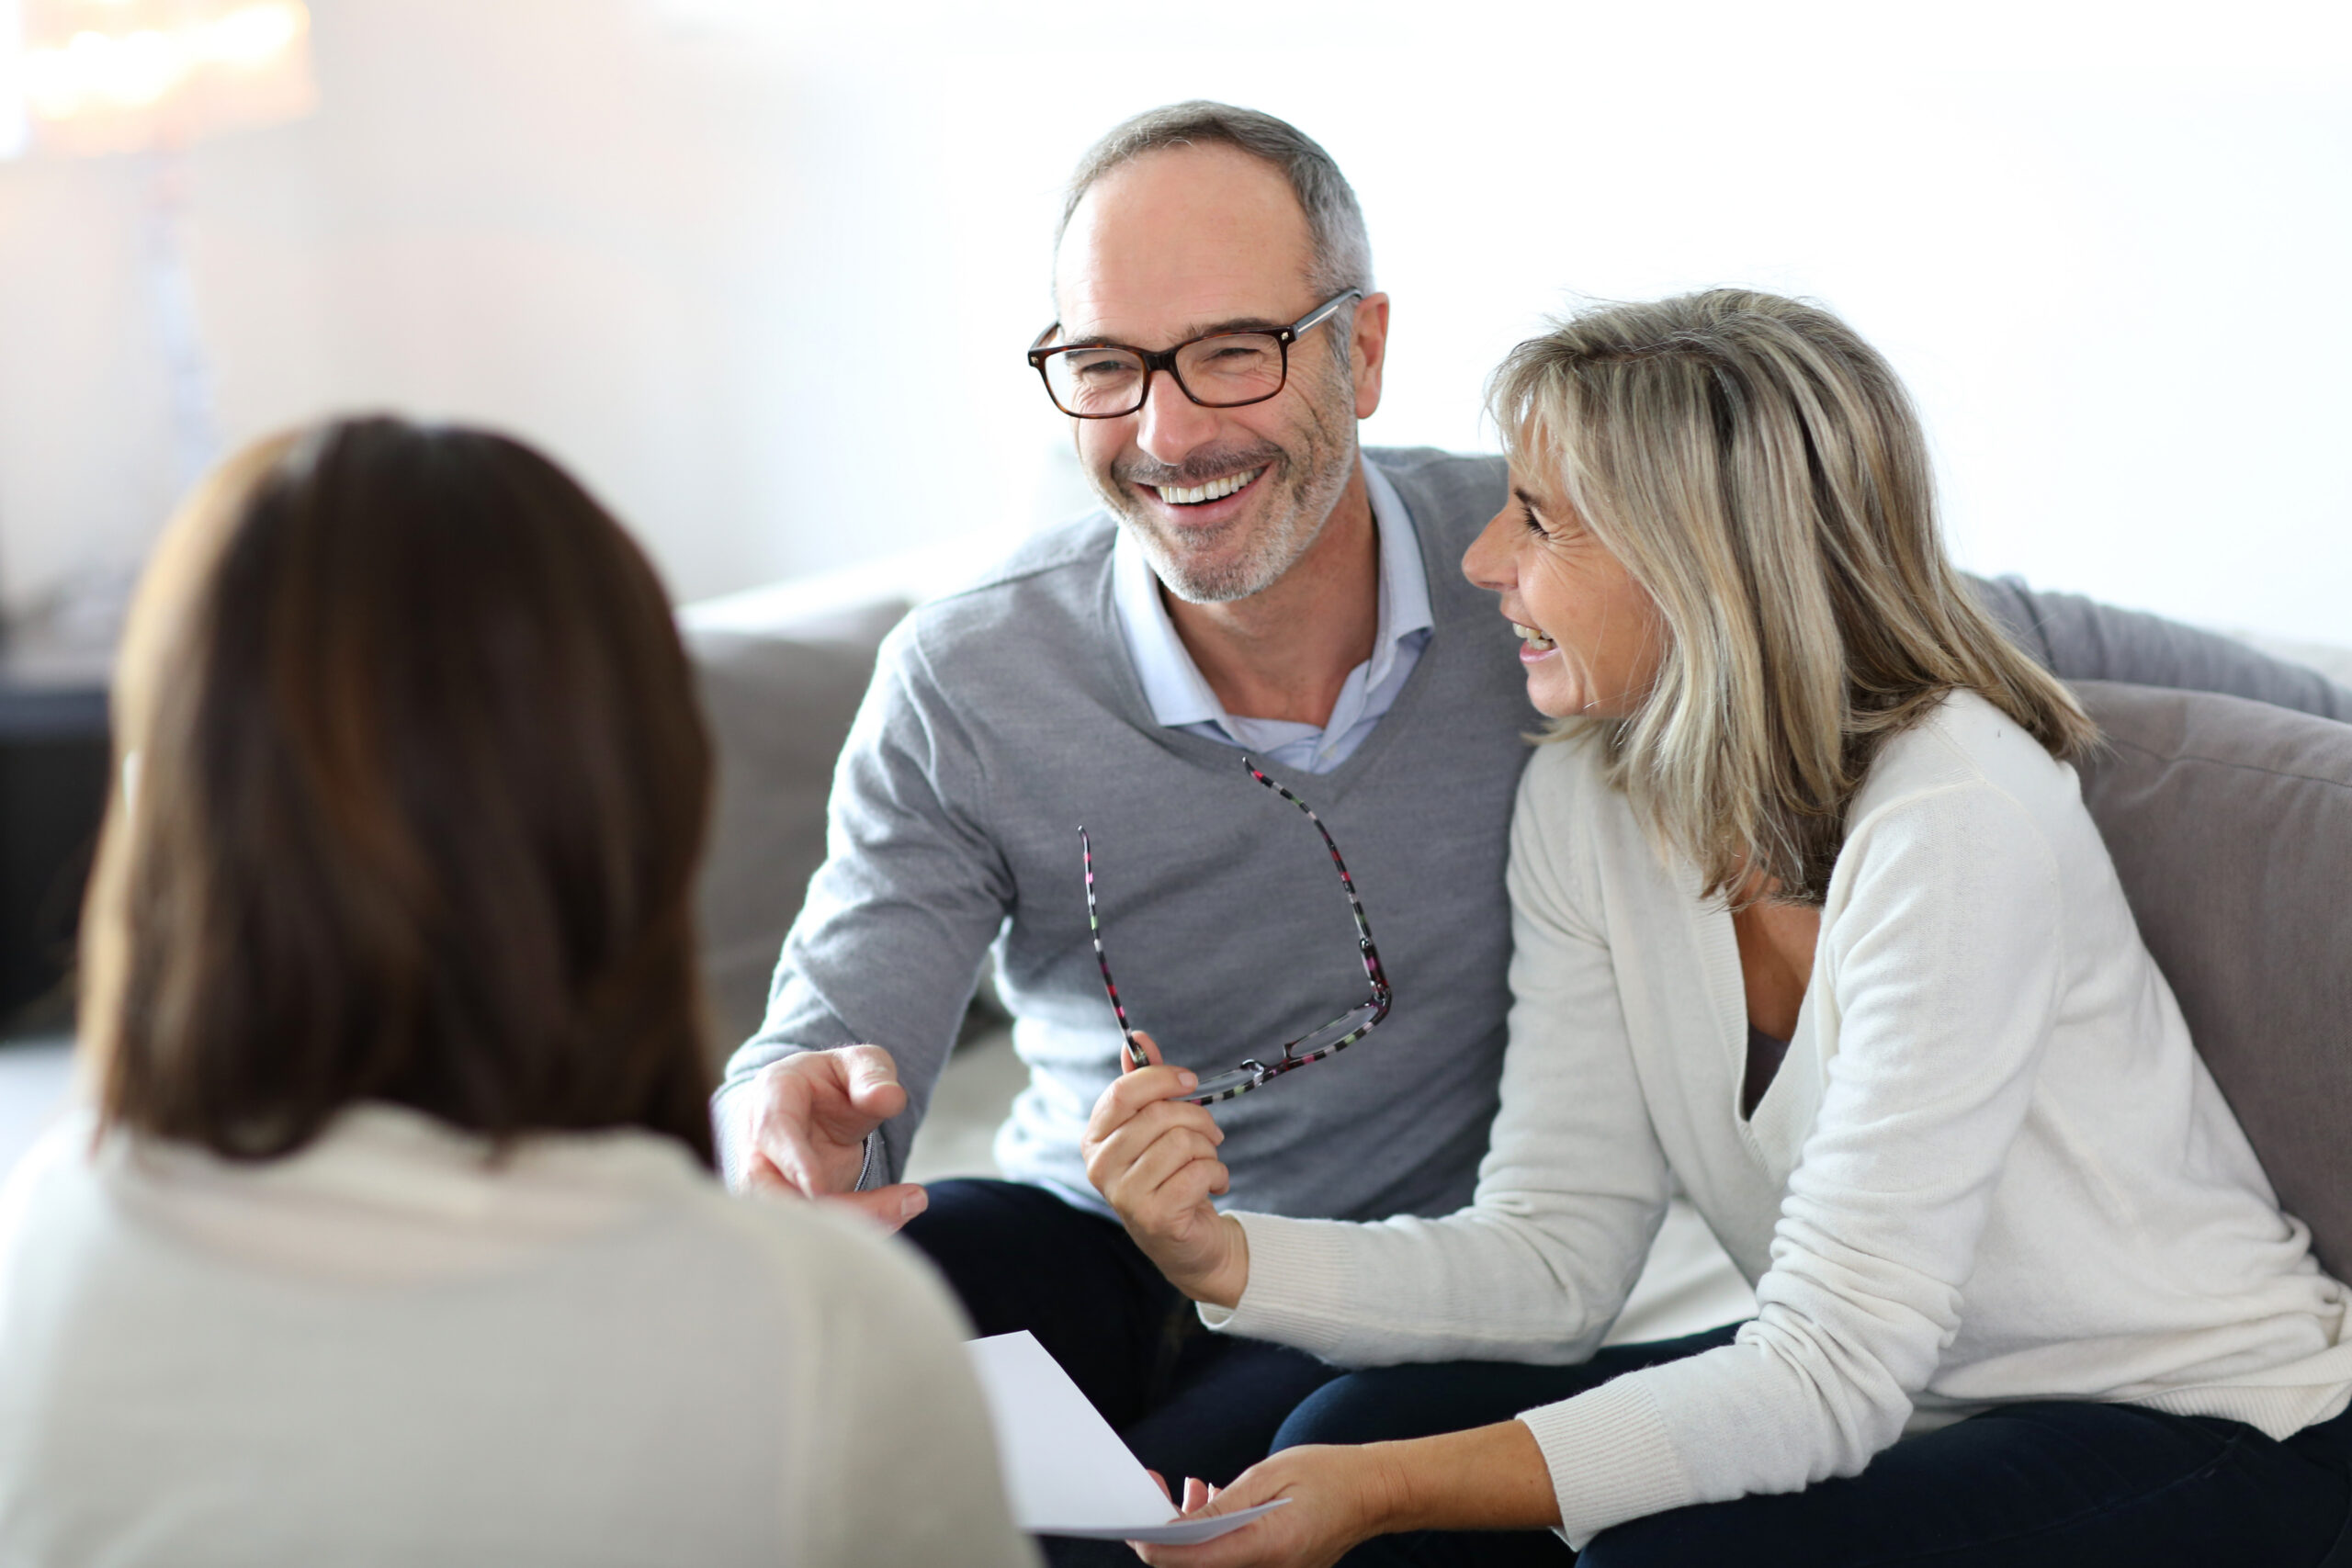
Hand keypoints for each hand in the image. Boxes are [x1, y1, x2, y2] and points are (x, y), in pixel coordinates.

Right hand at [732, 1045, 927, 1230]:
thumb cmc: (833, 1082)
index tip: (819, 1188)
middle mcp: (758, 1145)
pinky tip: (899, 1211)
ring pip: (791, 1220)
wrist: (814, 1108)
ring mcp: (767, 1183)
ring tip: (909, 1204)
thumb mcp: (859, 1063)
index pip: (773, 1132)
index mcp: (772, 1096)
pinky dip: (856, 1232)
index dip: (793, 1162)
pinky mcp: (786, 1211)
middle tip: (899, 1206)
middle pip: (771, 1192)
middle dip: (827, 1210)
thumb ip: (873, 1076)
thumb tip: (890, 1098)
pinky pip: (812, 1232)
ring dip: (848, 1227)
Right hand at [1081, 1030, 1247, 1306]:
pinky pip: (1199, 1171)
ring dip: (1209, 1150)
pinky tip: (1212, 1186)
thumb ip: (1145, 1083)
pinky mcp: (1154, 1216)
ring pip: (1183, 1142)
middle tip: (1210, 1135)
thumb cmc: (1171, 1175)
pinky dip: (1217, 1174)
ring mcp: (1124, 1195)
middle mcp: (1100, 1167)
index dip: (1163, 1079)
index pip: (1124, 1092)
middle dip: (1198, 1118)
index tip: (1191, 1082)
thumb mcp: (1156, 1127)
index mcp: (1095, 1139)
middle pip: (1159, 1115)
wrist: (1190, 1243)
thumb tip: (1138, 1037)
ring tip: (1207, 1164)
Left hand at [1130, 1445, 1405, 1567]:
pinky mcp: (1275, 1567)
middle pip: (1197, 1565)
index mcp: (1267, 1546)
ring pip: (1212, 1561)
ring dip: (1191, 1531)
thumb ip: (1223, 1505)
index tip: (1134, 1520)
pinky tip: (1214, 1500)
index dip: (1155, 1545)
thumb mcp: (1270, 1475)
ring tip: (1193, 1488)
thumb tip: (1178, 1524)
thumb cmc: (1329, 1475)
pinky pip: (1231, 1558)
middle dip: (1168, 1532)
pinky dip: (1214, 1534)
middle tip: (1158, 1490)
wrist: (1375, 1492)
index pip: (1192, 1560)